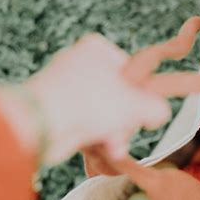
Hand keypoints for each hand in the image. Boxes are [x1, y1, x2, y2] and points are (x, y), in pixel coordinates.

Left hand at [0, 34, 169, 164]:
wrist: (40, 125)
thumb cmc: (86, 103)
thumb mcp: (135, 104)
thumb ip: (156, 107)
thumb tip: (160, 113)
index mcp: (97, 50)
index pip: (132, 73)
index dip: (141, 97)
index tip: (145, 114)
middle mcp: (80, 65)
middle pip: (118, 97)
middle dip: (125, 122)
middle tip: (125, 132)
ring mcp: (67, 89)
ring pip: (103, 114)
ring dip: (112, 134)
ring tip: (112, 146)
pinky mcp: (58, 111)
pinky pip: (86, 125)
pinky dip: (95, 138)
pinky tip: (100, 149)